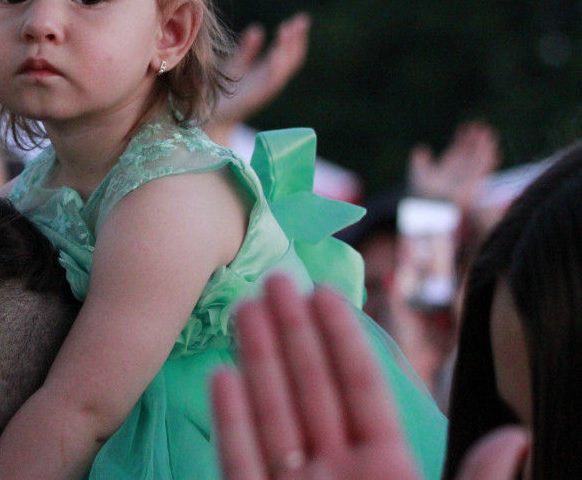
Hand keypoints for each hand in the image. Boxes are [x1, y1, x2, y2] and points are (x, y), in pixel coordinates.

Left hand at [206, 13, 309, 144]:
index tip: (297, 19)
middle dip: (297, 40)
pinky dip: (275, 69)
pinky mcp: (253, 99)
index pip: (286, 53)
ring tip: (289, 30)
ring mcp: (263, 91)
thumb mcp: (236, 66)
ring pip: (284, 70)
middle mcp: (268, 82)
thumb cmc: (222, 93)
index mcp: (266, 74)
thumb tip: (257, 29)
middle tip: (302, 20)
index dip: (294, 37)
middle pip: (290, 60)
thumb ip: (248, 50)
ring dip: (288, 50)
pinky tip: (276, 53)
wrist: (208, 117)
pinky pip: (269, 84)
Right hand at [211, 274, 527, 479]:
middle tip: (274, 281)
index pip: (362, 392)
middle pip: (310, 391)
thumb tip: (518, 433)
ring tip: (245, 310)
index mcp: (387, 474)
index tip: (327, 293)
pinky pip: (241, 461)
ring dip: (258, 361)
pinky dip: (232, 421)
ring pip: (271, 414)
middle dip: (293, 334)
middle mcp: (335, 476)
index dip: (344, 341)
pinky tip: (223, 378)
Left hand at [408, 121, 499, 208]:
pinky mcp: (474, 186)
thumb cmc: (423, 195)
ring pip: (477, 160)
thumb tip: (420, 148)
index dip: (462, 139)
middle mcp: (458, 174)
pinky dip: (487, 160)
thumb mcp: (419, 174)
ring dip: (483, 147)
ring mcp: (467, 179)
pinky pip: (482, 171)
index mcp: (446, 169)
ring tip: (488, 134)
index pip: (456, 151)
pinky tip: (493, 151)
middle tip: (481, 126)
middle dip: (475, 141)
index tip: (467, 127)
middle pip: (469, 154)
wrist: (429, 210)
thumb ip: (419, 161)